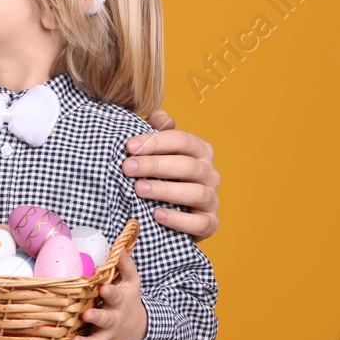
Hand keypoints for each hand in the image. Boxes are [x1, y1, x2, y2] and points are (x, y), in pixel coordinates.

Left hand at [59, 251, 146, 339]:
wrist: (137, 329)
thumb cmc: (128, 299)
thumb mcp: (132, 282)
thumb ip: (125, 266)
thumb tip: (118, 250)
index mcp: (120, 302)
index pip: (116, 296)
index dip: (110, 292)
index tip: (103, 288)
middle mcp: (113, 320)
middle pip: (106, 320)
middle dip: (96, 317)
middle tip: (85, 314)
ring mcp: (106, 336)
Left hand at [121, 113, 219, 241]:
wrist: (172, 213)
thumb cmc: (162, 175)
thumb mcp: (159, 151)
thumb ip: (158, 132)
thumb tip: (159, 116)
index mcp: (200, 150)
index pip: (182, 140)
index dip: (156, 141)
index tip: (130, 146)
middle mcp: (210, 173)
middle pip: (188, 166)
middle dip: (155, 165)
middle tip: (128, 168)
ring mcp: (212, 199)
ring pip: (196, 193)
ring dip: (165, 190)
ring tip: (138, 189)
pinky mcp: (210, 223)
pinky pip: (200, 223)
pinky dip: (178, 219)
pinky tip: (157, 215)